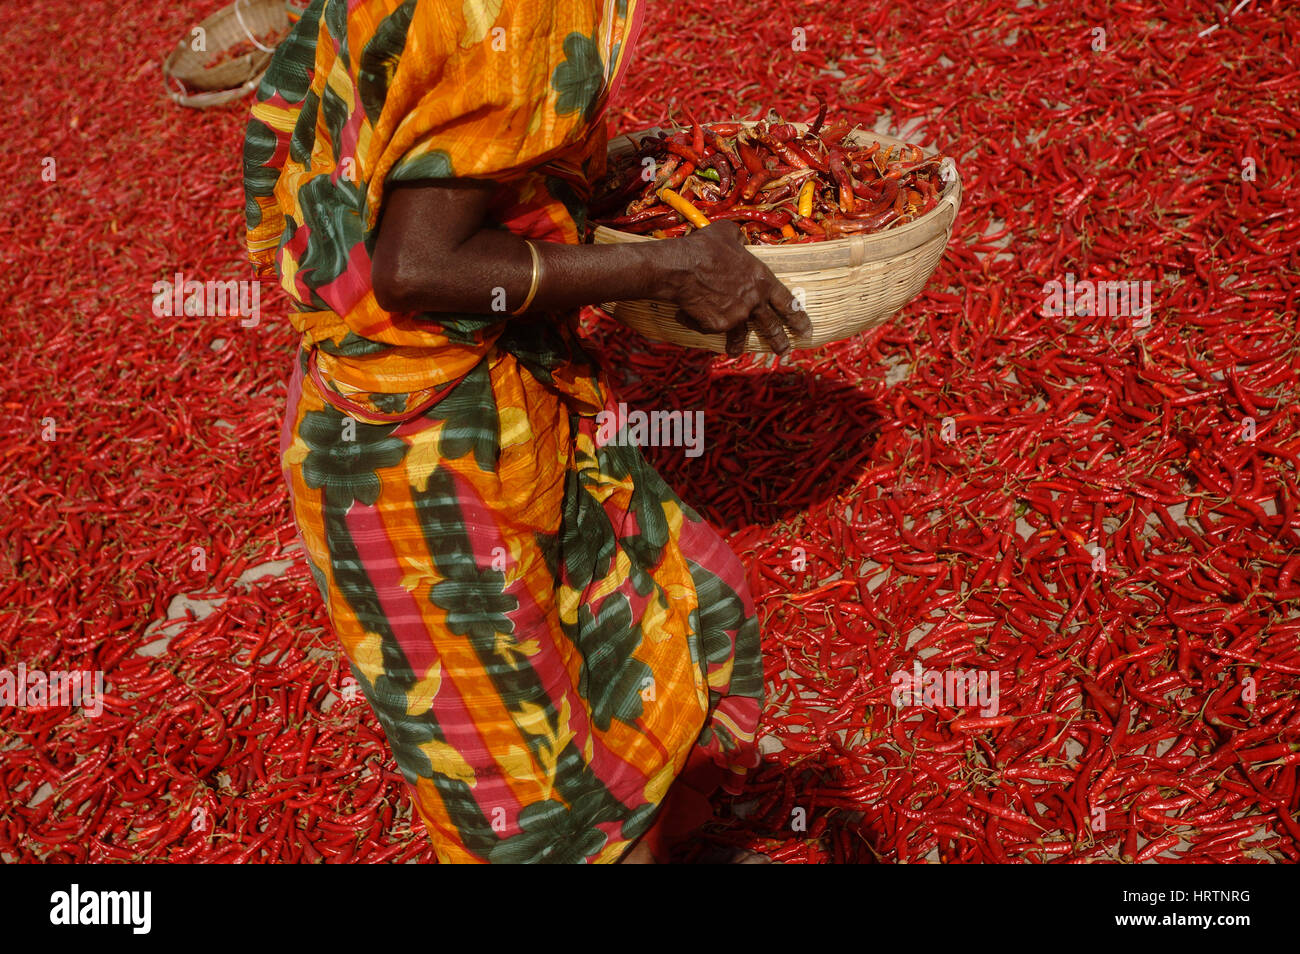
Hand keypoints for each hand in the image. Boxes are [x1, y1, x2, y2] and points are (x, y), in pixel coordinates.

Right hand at [653, 221, 811, 356]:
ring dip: (740, 345)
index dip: (798, 317)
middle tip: (786, 351)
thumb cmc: (704, 247)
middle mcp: (754, 301)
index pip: (787, 302)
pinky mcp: (717, 326)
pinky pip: (713, 328)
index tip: (806, 328)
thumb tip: (743, 242)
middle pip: (771, 326)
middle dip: (780, 341)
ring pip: (742, 335)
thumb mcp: (728, 232)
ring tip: (737, 351)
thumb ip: (741, 239)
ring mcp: (736, 316)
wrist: (681, 267)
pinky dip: (703, 324)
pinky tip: (692, 319)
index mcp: (762, 279)